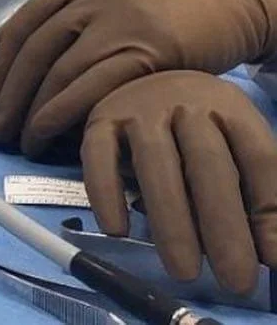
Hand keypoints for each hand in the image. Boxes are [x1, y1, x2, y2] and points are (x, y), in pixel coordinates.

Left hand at [0, 0, 276, 154]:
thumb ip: (58, 10)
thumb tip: (1, 39)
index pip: (24, 26)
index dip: (2, 67)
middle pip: (36, 52)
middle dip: (11, 94)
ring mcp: (118, 23)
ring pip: (62, 73)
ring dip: (35, 112)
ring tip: (22, 139)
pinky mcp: (147, 52)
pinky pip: (96, 88)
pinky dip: (68, 114)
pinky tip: (55, 134)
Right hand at [82, 72, 276, 294]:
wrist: (143, 75)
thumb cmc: (201, 127)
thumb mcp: (238, 148)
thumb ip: (258, 197)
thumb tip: (269, 253)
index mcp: (229, 106)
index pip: (257, 156)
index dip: (268, 208)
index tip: (272, 259)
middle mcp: (184, 101)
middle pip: (207, 163)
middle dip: (223, 225)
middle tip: (235, 281)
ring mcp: (138, 107)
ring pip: (154, 162)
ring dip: (171, 221)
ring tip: (183, 271)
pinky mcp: (99, 118)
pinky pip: (97, 155)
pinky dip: (105, 192)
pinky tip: (117, 230)